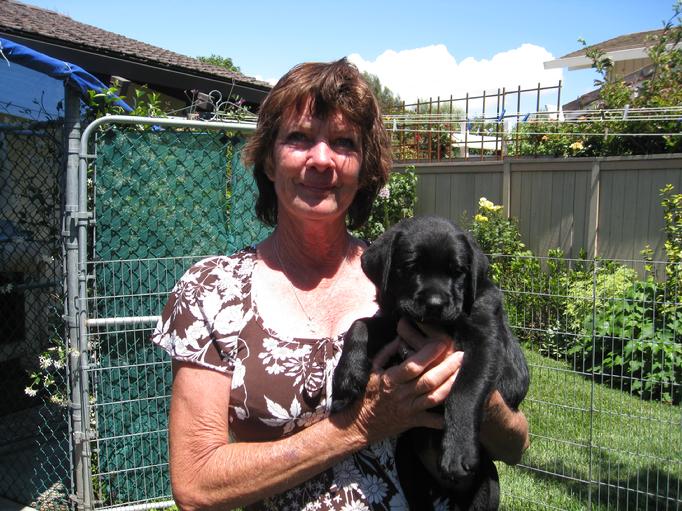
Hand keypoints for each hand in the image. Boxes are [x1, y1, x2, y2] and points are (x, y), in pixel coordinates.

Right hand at [342, 325, 462, 444]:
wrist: (359, 424)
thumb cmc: (366, 394)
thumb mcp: (372, 369)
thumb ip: (387, 352)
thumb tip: (402, 337)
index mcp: (391, 379)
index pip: (413, 366)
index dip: (429, 354)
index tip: (442, 343)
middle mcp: (401, 394)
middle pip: (429, 380)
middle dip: (447, 367)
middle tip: (461, 356)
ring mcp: (409, 409)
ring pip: (434, 397)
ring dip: (451, 385)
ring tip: (463, 373)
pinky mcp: (414, 422)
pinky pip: (432, 421)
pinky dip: (445, 417)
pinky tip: (459, 407)